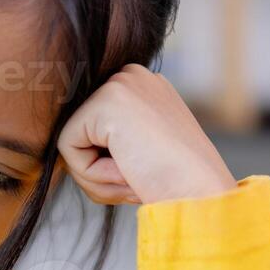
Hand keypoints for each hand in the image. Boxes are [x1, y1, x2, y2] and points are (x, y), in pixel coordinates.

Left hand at [56, 64, 236, 205]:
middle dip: (99, 170)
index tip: (143, 174)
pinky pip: (67, 148)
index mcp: (142, 87)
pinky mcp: (105, 101)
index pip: (92, 130)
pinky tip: (127, 170)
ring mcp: (119, 84)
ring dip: (97, 176)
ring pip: (71, 143)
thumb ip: (111, 141)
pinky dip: (92, 173)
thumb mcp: (142, 150)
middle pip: (79, 134)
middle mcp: (131, 76)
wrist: (202, 193)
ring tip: (135, 175)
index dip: (108, 164)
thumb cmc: (176, 183)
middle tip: (137, 179)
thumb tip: (69, 144)